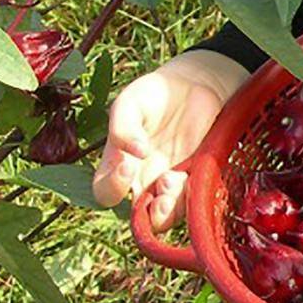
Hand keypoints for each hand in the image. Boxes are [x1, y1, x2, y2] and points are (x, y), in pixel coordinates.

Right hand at [90, 50, 249, 228]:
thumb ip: (123, 126)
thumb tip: (135, 152)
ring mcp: (170, 182)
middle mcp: (143, 180)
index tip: (127, 166)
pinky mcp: (197, 179)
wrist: (196, 85)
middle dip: (146, 211)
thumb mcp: (130, 103)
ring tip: (174, 179)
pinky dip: (189, 199)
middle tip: (161, 181)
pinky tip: (189, 177)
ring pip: (164, 217)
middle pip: (137, 215)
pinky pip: (190, 203)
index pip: (105, 192)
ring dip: (168, 210)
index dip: (112, 188)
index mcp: (119, 164)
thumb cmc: (154, 95)